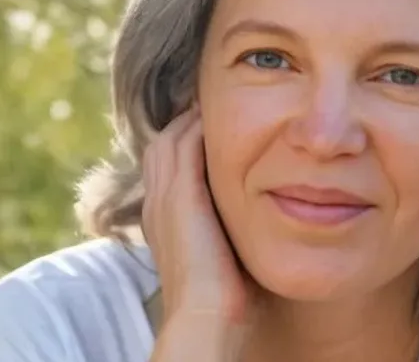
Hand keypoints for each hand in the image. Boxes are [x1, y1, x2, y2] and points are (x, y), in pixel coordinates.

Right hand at [141, 106, 254, 359]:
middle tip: (213, 106)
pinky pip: (183, 144)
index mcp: (162, 221)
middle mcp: (156, 205)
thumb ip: (230, 234)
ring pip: (170, 139)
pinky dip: (197, 125)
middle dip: (186, 124)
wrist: (205, 316)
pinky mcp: (179, 196)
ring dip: (192, 119)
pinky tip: (217, 114)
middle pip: (163, 146)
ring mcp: (163, 198)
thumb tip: (262, 225)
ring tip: (215, 102)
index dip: (188, 146)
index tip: (215, 132)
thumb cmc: (224, 300)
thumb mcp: (223, 257)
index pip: (168, 168)